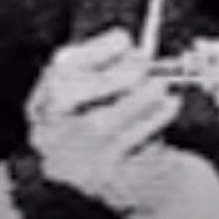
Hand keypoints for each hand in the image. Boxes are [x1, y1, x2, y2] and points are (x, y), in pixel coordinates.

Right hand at [26, 28, 218, 218]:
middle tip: (144, 64)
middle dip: (108, 76)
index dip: (92, 52)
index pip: (57, 72)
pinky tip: (171, 104)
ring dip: (139, 96)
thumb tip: (135, 53)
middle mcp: (51, 134)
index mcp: (47, 105)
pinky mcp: (105, 179)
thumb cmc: (126, 122)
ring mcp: (74, 160)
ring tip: (161, 86)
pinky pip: (131, 142)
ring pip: (99, 123)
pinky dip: (157, 117)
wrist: (144, 174)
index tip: (125, 40)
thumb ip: (117, 69)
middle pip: (64, 98)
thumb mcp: (114, 92)